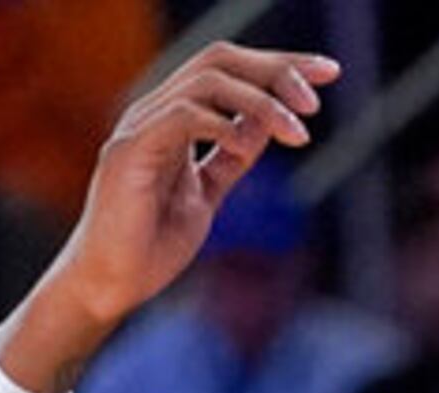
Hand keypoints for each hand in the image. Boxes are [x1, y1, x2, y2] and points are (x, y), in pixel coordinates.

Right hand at [32, 46, 336, 334]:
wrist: (111, 285)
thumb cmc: (151, 245)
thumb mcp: (207, 193)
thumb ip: (231, 157)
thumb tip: (266, 123)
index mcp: (173, 118)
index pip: (228, 69)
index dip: (278, 65)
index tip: (328, 74)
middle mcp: (154, 112)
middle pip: (219, 60)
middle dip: (275, 70)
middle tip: (315, 100)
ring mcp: (139, 128)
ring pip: (205, 82)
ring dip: (258, 101)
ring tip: (295, 132)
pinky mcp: (128, 152)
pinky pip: (180, 117)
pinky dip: (221, 125)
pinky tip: (249, 148)